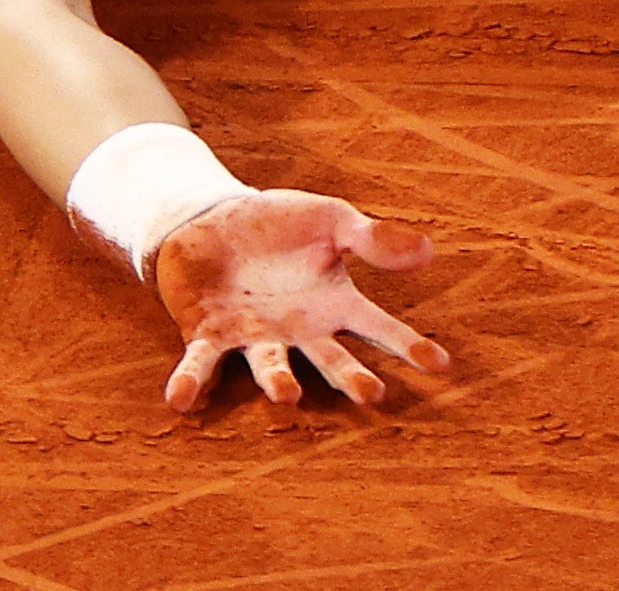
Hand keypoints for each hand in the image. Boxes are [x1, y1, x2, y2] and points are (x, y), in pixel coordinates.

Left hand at [152, 189, 446, 413]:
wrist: (212, 220)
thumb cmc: (278, 225)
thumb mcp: (330, 219)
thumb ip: (371, 238)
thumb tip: (429, 250)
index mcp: (333, 304)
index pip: (377, 327)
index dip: (407, 344)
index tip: (440, 363)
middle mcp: (298, 331)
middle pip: (329, 359)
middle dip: (348, 376)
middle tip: (370, 392)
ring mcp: (254, 338)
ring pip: (270, 366)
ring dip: (278, 381)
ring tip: (288, 395)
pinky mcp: (208, 335)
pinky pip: (200, 362)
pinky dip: (190, 382)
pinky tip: (178, 400)